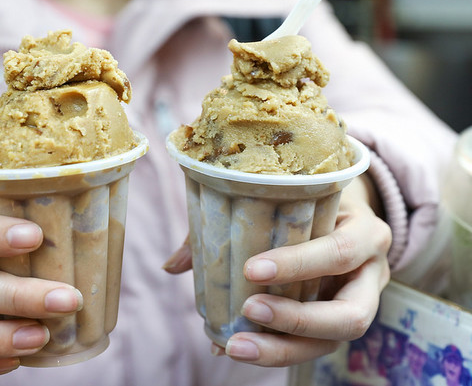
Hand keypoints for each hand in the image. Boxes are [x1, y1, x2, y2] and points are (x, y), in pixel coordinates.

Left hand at [165, 174, 390, 365]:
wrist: (348, 209)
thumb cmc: (314, 197)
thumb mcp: (289, 195)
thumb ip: (231, 223)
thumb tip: (171, 266)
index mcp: (366, 233)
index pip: (340, 253)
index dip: (299, 265)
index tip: (252, 270)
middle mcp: (372, 273)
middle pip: (350, 317)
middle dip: (296, 321)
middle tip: (248, 310)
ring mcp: (361, 302)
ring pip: (332, 342)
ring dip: (281, 349)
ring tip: (232, 346)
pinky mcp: (341, 319)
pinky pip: (312, 345)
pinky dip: (272, 349)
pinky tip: (229, 346)